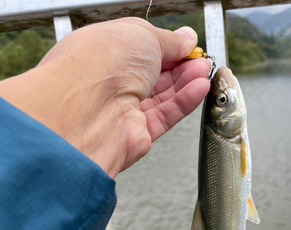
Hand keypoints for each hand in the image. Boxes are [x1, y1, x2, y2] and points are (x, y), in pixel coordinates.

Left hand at [0, 18, 210, 177]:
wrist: (87, 109)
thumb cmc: (97, 65)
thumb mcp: (141, 34)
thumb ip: (169, 40)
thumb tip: (185, 39)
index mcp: (103, 52)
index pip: (140, 49)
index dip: (166, 45)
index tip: (188, 44)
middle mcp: (109, 82)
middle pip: (154, 74)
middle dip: (180, 65)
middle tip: (200, 59)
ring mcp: (122, 108)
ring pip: (161, 95)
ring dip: (185, 82)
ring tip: (203, 72)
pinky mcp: (136, 132)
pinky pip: (165, 115)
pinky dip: (184, 102)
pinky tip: (198, 89)